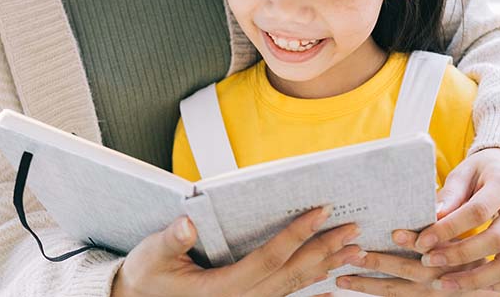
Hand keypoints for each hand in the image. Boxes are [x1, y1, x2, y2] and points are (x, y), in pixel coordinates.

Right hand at [112, 206, 364, 296]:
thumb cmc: (145, 279)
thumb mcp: (151, 257)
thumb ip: (171, 241)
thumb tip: (187, 224)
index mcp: (222, 289)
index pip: (269, 257)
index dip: (297, 234)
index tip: (322, 211)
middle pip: (291, 274)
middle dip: (324, 250)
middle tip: (353, 231)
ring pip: (294, 288)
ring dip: (326, 268)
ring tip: (354, 252)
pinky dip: (311, 293)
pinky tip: (333, 289)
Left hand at [348, 148, 499, 293]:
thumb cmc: (482, 171)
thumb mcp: (464, 172)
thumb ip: (450, 195)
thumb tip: (433, 218)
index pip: (479, 211)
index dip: (449, 229)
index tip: (422, 241)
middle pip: (497, 240)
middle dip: (459, 255)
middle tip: (428, 261)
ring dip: (474, 279)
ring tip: (442, 282)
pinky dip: (493, 285)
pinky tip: (467, 285)